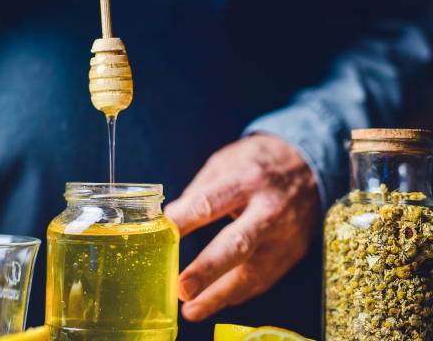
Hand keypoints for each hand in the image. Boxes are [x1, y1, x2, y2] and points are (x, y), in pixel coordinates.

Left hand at [164, 134, 319, 320]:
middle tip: (184, 288)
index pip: (212, 202)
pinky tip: (213, 301)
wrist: (309, 166)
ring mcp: (284, 237)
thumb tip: (169, 219)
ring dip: (219, 295)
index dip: (186, 220)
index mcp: (248, 180)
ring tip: (191, 310)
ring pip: (253, 273)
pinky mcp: (291, 255)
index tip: (163, 234)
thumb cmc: (256, 164)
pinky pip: (262, 280)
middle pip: (238, 243)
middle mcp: (269, 210)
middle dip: (209, 269)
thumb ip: (198, 192)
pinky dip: (235, 293)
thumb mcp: (225, 163)